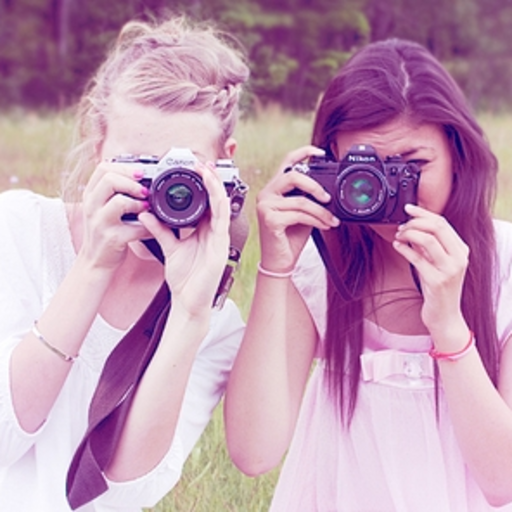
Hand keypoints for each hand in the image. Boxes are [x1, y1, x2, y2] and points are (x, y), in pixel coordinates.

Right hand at [79, 161, 151, 271]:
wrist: (95, 261)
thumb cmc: (105, 231)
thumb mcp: (103, 207)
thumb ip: (116, 191)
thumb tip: (143, 175)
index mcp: (90, 195)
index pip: (103, 168)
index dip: (124, 167)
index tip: (141, 173)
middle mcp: (91, 206)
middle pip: (109, 180)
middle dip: (133, 182)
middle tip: (145, 191)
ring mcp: (100, 223)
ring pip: (120, 202)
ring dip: (138, 203)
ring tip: (145, 207)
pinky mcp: (112, 239)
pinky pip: (134, 227)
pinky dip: (147, 226)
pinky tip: (150, 226)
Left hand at [139, 162, 230, 316]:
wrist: (188, 301)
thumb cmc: (184, 278)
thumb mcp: (169, 248)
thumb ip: (160, 230)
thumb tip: (145, 214)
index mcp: (203, 231)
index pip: (205, 203)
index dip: (202, 186)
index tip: (193, 170)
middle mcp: (213, 232)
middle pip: (215, 200)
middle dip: (211, 180)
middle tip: (201, 162)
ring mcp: (219, 237)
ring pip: (221, 204)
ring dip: (215, 185)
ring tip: (206, 169)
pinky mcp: (221, 244)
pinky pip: (221, 217)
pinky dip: (217, 200)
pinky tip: (212, 187)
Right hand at [257, 146, 339, 271]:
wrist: (280, 262)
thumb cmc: (290, 238)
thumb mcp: (303, 213)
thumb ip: (309, 198)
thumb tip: (328, 190)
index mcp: (273, 189)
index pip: (286, 162)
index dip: (303, 152)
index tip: (321, 152)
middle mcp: (266, 194)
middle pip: (293, 176)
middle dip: (315, 186)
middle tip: (328, 198)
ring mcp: (265, 206)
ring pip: (300, 200)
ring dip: (321, 211)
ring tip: (331, 219)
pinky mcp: (269, 220)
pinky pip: (299, 215)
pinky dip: (316, 220)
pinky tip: (324, 226)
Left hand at [392, 204, 469, 336]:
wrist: (445, 316)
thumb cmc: (438, 288)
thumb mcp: (435, 263)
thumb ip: (427, 245)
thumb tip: (412, 226)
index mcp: (461, 250)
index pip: (443, 222)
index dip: (423, 213)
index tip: (408, 208)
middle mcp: (459, 258)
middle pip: (437, 227)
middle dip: (415, 222)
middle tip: (401, 225)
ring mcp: (449, 270)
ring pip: (428, 240)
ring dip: (409, 234)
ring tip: (398, 236)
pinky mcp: (437, 281)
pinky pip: (417, 259)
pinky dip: (404, 249)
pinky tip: (397, 246)